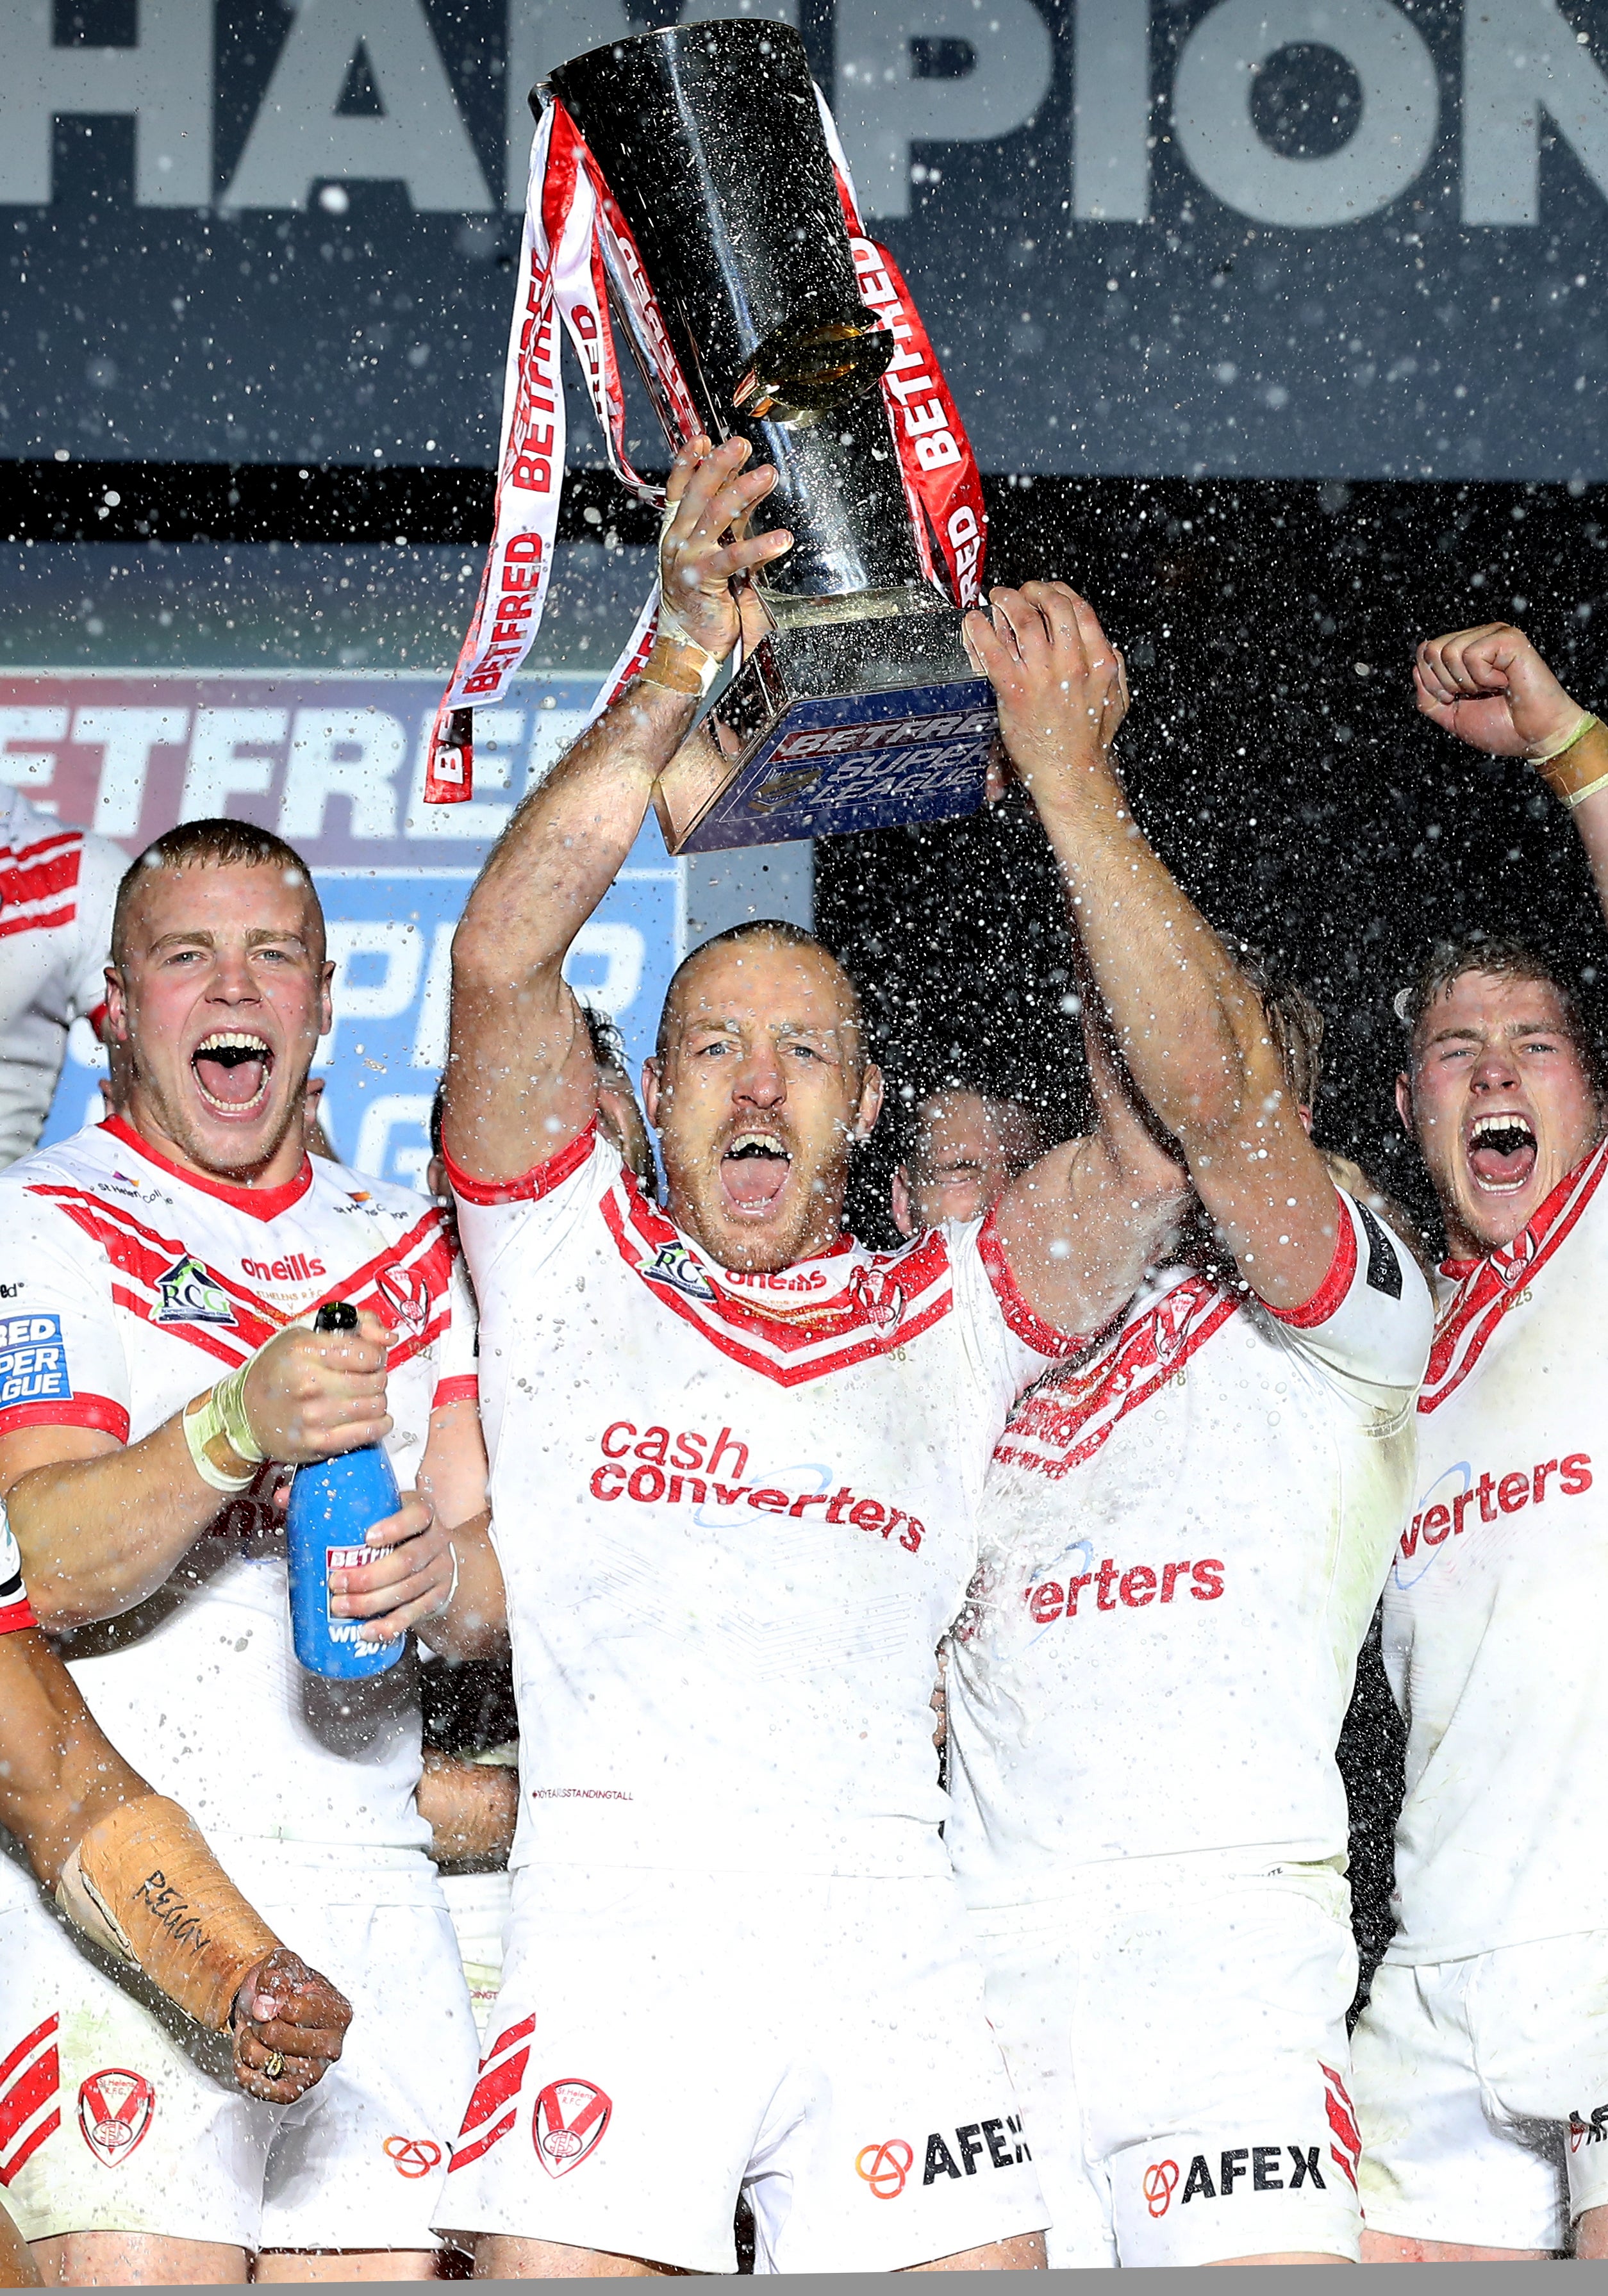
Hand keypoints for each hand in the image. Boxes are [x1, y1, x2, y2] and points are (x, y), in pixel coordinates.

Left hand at [231, 1947, 350, 2101]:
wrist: (273, 2005)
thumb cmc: (285, 1986)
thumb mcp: (282, 1965)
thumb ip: (276, 1977)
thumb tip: (267, 2004)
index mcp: (338, 2012)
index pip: (293, 2009)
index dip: (271, 2000)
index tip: (273, 1997)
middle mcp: (332, 2046)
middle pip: (275, 2035)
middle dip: (259, 2022)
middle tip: (263, 2017)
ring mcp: (314, 2072)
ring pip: (264, 2061)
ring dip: (248, 2044)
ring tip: (256, 2033)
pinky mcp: (294, 2091)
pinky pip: (264, 2089)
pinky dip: (248, 2072)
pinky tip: (251, 2056)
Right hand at [242, 1311, 392, 1463]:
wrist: (245, 1413)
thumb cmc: (278, 1370)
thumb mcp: (307, 1332)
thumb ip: (356, 1323)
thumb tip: (387, 1337)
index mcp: (305, 1351)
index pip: (369, 1353)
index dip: (375, 1355)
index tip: (368, 1358)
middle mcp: (309, 1383)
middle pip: (376, 1380)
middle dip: (376, 1377)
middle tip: (363, 1379)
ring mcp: (313, 1416)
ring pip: (376, 1406)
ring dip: (376, 1401)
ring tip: (362, 1397)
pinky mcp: (317, 1443)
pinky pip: (368, 1433)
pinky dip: (378, 1425)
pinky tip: (372, 1418)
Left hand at [326, 1489, 453, 1641]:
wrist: (434, 1555)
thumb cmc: (397, 1530)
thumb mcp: (378, 1509)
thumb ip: (333, 1503)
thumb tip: (283, 1498)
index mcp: (422, 1512)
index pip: (418, 1514)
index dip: (396, 1527)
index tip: (368, 1538)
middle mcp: (435, 1540)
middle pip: (408, 1560)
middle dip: (369, 1576)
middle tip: (335, 1583)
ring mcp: (439, 1571)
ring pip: (408, 1590)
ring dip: (372, 1603)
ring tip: (341, 1607)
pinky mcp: (436, 1597)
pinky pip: (413, 1615)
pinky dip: (389, 1626)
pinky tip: (367, 1631)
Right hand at [658, 434, 791, 661]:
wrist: (688, 645)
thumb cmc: (705, 604)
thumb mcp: (719, 556)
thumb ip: (732, 528)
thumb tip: (752, 492)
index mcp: (678, 532)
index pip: (680, 489)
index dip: (690, 461)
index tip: (705, 438)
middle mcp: (678, 541)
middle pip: (698, 492)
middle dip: (721, 464)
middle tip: (742, 445)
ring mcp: (687, 558)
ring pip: (715, 514)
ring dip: (742, 490)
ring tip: (768, 474)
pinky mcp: (701, 580)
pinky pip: (734, 557)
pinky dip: (760, 546)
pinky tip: (783, 539)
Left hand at [962, 582, 1128, 805]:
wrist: (1072, 775)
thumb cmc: (1091, 746)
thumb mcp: (1117, 702)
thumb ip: (1116, 671)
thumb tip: (1109, 647)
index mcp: (1100, 661)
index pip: (1080, 609)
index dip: (1059, 591)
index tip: (1047, 591)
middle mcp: (1072, 662)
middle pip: (1052, 604)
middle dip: (1033, 589)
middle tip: (1020, 591)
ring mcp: (1042, 675)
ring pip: (1023, 618)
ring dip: (1006, 600)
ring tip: (997, 597)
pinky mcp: (1015, 691)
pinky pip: (992, 650)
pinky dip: (980, 630)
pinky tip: (973, 621)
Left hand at [1414, 622, 1585, 757]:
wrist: (1535, 737)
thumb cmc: (1500, 727)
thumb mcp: (1451, 715)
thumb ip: (1428, 696)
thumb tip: (1417, 667)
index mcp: (1465, 652)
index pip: (1425, 651)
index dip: (1431, 682)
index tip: (1455, 699)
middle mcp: (1480, 638)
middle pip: (1432, 649)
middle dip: (1446, 683)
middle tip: (1475, 695)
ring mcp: (1495, 635)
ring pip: (1449, 651)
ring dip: (1467, 682)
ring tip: (1492, 688)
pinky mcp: (1509, 638)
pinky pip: (1472, 655)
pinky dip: (1484, 678)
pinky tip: (1504, 682)